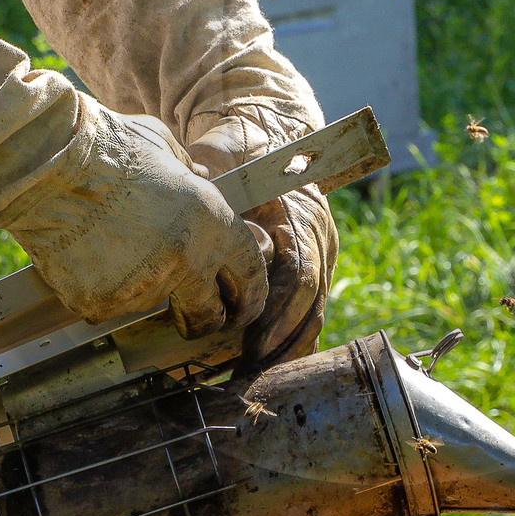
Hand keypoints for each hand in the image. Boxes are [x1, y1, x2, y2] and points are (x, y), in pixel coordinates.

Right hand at [1, 98, 267, 334]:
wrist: (49, 165)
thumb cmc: (107, 149)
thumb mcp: (166, 148)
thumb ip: (191, 176)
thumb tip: (202, 181)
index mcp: (211, 223)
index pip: (249, 276)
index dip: (248, 295)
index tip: (240, 305)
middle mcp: (185, 261)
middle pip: (207, 314)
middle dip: (203, 317)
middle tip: (188, 311)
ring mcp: (143, 286)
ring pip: (147, 304)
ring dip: (136, 286)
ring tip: (108, 244)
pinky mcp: (102, 302)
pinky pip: (106, 305)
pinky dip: (97, 288)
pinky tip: (83, 253)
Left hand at [187, 114, 337, 365]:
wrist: (265, 132)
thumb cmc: (240, 145)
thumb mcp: (225, 151)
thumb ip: (214, 175)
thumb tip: (196, 193)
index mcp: (301, 216)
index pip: (300, 274)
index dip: (279, 312)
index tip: (254, 343)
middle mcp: (318, 240)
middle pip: (310, 305)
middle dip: (282, 346)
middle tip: (250, 377)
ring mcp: (318, 257)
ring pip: (313, 315)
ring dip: (287, 352)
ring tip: (256, 383)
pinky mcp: (309, 270)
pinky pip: (306, 315)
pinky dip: (289, 345)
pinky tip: (266, 371)